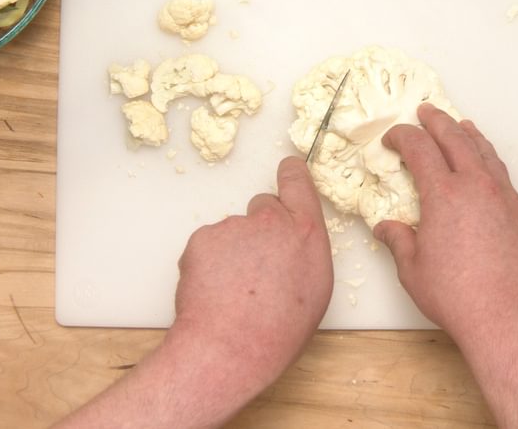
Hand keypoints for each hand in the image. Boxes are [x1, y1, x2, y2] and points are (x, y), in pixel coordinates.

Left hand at [169, 156, 333, 390]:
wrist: (229, 348)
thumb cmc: (278, 331)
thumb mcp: (315, 289)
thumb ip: (305, 252)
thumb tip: (291, 245)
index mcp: (305, 232)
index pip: (297, 181)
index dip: (291, 174)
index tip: (287, 170)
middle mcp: (270, 221)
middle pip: (263, 206)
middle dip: (260, 227)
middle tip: (257, 265)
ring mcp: (233, 226)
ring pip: (233, 231)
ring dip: (233, 251)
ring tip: (234, 290)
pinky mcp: (202, 238)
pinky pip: (208, 244)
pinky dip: (209, 262)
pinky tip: (214, 290)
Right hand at [376, 104, 517, 427]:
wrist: (509, 317)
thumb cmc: (457, 297)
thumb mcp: (413, 271)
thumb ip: (399, 242)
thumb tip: (386, 228)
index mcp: (444, 195)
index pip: (420, 149)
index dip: (403, 137)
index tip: (392, 138)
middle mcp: (476, 186)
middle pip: (455, 138)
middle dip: (437, 121)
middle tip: (425, 111)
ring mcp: (503, 196)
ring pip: (484, 152)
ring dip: (468, 134)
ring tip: (460, 125)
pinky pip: (502, 172)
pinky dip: (489, 157)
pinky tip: (486, 163)